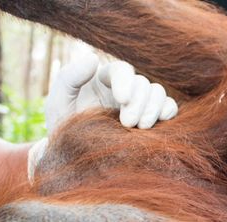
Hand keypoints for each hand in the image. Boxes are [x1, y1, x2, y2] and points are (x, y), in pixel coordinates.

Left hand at [44, 53, 177, 131]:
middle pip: (143, 83)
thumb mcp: (58, 103)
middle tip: (128, 123)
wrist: (75, 158)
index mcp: (104, 80)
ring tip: (142, 128)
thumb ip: (69, 78)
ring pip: (158, 93)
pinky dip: (168, 111)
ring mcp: (140, 104)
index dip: (126, 82)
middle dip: (139, 102)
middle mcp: (125, 89)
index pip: (123, 70)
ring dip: (154, 108)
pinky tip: (159, 123)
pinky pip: (169, 108)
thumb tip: (93, 58)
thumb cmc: (64, 129)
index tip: (122, 100)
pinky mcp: (151, 119)